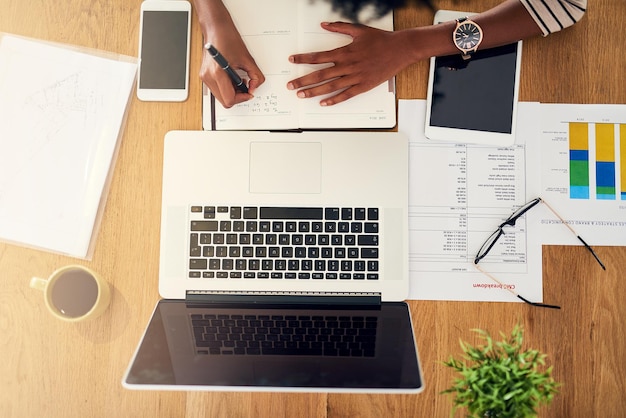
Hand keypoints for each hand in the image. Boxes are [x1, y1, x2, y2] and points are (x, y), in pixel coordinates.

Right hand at [200, 19, 264, 107]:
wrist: (216, 28)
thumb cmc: (228, 38)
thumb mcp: (247, 59)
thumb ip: (255, 76)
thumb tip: (254, 87)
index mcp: (217, 73)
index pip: (229, 99)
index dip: (242, 98)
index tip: (248, 92)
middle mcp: (208, 77)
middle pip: (224, 101)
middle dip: (237, 96)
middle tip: (245, 86)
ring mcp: (204, 77)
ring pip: (220, 97)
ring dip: (232, 92)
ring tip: (238, 80)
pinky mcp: (204, 75)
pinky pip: (217, 89)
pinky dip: (226, 87)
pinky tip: (232, 78)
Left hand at [287, 22, 409, 105]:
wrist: (400, 49)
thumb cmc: (381, 40)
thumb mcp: (358, 30)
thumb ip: (339, 27)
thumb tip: (324, 24)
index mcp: (345, 52)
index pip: (318, 56)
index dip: (303, 59)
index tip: (292, 60)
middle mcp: (348, 65)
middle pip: (320, 74)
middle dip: (303, 80)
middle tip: (290, 85)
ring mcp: (356, 77)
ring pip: (330, 86)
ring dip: (314, 92)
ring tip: (301, 95)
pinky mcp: (364, 86)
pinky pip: (346, 95)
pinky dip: (334, 100)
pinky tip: (323, 103)